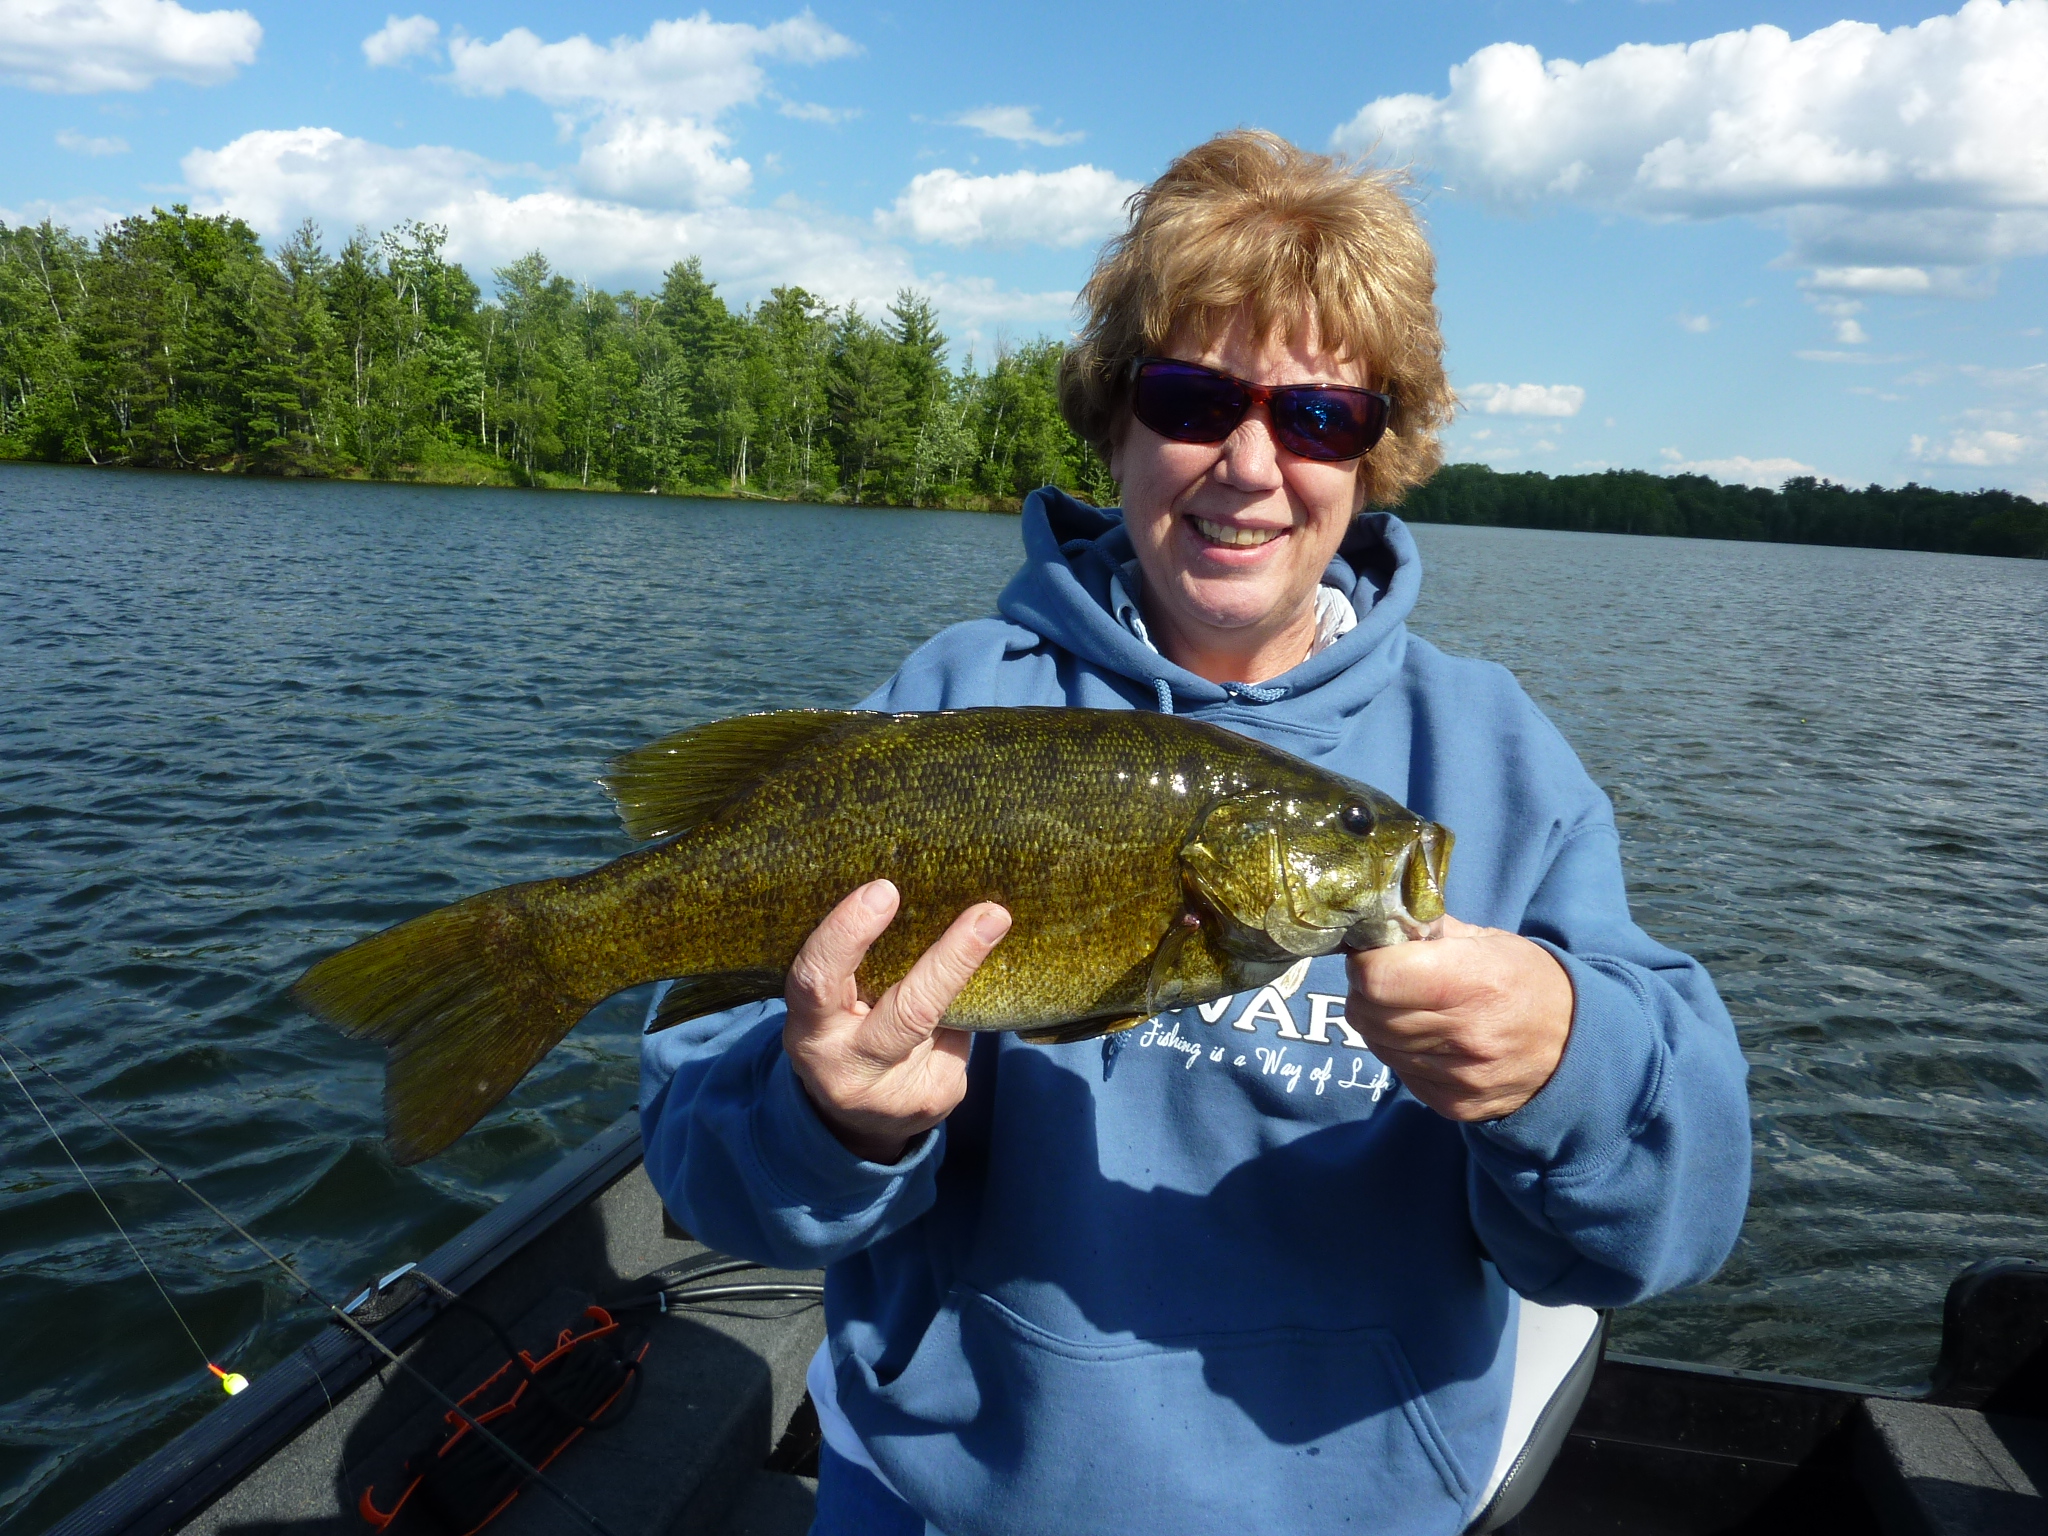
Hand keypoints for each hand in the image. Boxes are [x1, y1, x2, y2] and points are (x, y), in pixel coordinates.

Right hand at [782, 880, 1010, 1163]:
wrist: (852, 1124)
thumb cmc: (842, 1034)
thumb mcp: (827, 1006)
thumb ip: (855, 968)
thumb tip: (925, 902)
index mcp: (810, 1032)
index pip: (819, 979)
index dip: (848, 934)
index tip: (885, 890)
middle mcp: (850, 1068)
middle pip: (910, 1012)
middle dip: (954, 958)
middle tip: (991, 914)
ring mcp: (899, 1094)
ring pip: (948, 1019)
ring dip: (959, 982)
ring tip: (970, 948)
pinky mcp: (937, 1100)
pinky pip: (961, 1040)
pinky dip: (956, 1020)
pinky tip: (940, 1028)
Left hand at [1345, 915, 1573, 1121]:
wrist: (1577, 1046)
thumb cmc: (1526, 980)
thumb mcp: (1488, 939)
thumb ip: (1430, 928)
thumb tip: (1377, 923)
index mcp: (1476, 980)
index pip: (1378, 977)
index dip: (1366, 961)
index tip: (1376, 953)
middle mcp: (1468, 1034)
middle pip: (1368, 1012)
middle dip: (1367, 990)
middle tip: (1390, 977)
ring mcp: (1460, 1077)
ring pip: (1377, 1043)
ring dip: (1382, 1021)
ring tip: (1414, 1006)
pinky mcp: (1454, 1105)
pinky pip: (1399, 1071)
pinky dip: (1402, 1051)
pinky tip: (1431, 1037)